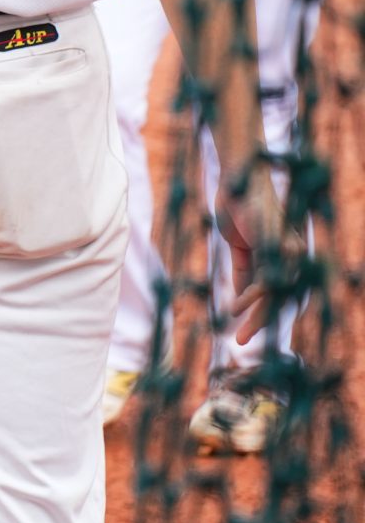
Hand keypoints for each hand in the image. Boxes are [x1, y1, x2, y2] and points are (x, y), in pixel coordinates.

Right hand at [216, 173, 285, 344]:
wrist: (237, 179)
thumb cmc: (237, 207)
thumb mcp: (238, 246)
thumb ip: (243, 270)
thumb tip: (240, 298)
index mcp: (280, 258)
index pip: (273, 294)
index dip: (259, 315)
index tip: (243, 333)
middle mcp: (289, 258)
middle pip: (277, 300)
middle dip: (259, 324)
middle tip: (241, 343)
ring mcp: (286, 254)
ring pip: (274, 297)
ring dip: (256, 319)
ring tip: (239, 336)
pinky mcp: (277, 248)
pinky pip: (265, 282)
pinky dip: (249, 298)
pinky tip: (233, 308)